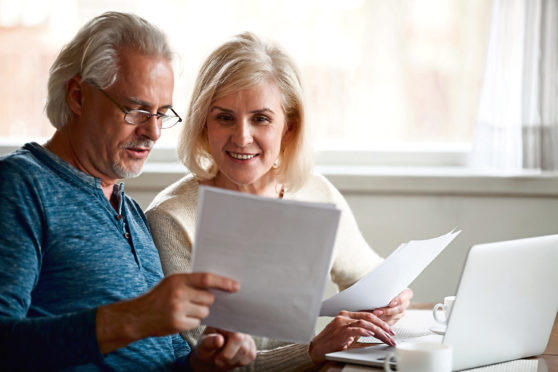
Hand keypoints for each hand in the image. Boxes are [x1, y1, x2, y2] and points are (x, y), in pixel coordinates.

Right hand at [96, 272, 238, 353]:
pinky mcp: (177, 324)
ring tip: (184, 309)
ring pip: (204, 312)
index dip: (223, 282)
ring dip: (199, 312)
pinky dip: (192, 322)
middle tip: (194, 301)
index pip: (206, 278)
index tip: (236, 286)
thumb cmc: (159, 297)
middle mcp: (178, 293)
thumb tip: (217, 283)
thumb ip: (191, 281)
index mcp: (178, 279)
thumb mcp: (172, 282)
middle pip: (208, 298)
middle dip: (206, 300)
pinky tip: (180, 318)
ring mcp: (178, 310)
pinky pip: (197, 323)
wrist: (138, 316)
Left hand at [190, 327, 256, 370]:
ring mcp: (247, 336)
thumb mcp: (203, 344)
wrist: (211, 356)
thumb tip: (219, 340)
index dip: (229, 349)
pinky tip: (231, 358)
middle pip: (243, 347)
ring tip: (223, 358)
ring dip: (233, 361)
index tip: (217, 358)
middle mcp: (240, 326)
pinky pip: (250, 356)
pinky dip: (239, 362)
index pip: (236, 336)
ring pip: (247, 352)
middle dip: (228, 357)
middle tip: (217, 360)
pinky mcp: (252, 346)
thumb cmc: (206, 347)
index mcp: (226, 322)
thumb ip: (209, 342)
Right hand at [308, 310, 395, 364]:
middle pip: (368, 317)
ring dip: (378, 331)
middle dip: (382, 326)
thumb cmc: (331, 342)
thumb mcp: (347, 334)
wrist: (317, 348)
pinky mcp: (340, 331)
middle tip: (391, 334)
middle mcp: (344, 317)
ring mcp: (342, 323)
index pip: (367, 315)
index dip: (380, 321)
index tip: (389, 329)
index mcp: (346, 315)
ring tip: (386, 338)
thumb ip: (357, 330)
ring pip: (364, 323)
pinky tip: (371, 334)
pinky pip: (355, 329)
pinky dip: (365, 331)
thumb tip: (373, 332)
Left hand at [372, 288, 412, 324]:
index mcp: (406, 293)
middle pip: (399, 309)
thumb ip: (386, 287)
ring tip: (373, 315)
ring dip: (383, 317)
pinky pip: (391, 322)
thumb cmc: (384, 287)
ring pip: (394, 317)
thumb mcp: (387, 285)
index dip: (398, 300)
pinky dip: (383, 322)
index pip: (406, 296)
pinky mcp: (396, 318)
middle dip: (387, 311)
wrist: (383, 294)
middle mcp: (405, 303)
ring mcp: (402, 312)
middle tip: (377, 311)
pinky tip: (375, 320)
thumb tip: (379, 285)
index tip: (390, 303)